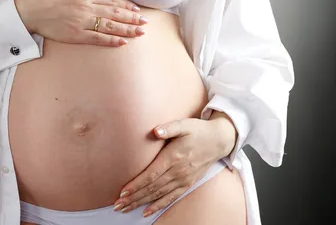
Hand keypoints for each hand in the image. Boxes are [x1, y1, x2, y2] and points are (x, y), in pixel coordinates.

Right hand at [14, 0, 146, 45]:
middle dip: (132, 19)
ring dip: (127, 30)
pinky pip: (97, 39)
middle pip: (115, 13)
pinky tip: (122, 42)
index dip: (126, 6)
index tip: (137, 9)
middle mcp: (87, 7)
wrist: (28, 7)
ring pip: (110, 26)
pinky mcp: (75, 35)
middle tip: (145, 23)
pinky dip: (111, 41)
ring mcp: (82, 22)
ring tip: (140, 32)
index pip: (112, 0)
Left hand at [113, 117, 234, 217]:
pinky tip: (146, 211)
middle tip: (117, 205)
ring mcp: (183, 179)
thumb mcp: (184, 124)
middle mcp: (178, 171)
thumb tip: (156, 131)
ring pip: (159, 195)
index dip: (136, 184)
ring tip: (125, 208)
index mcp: (174, 156)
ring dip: (141, 203)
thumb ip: (169, 128)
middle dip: (134, 197)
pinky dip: (158, 206)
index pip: (151, 174)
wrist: (218, 140)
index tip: (122, 191)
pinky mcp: (187, 184)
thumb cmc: (198, 130)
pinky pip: (170, 198)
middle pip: (152, 188)